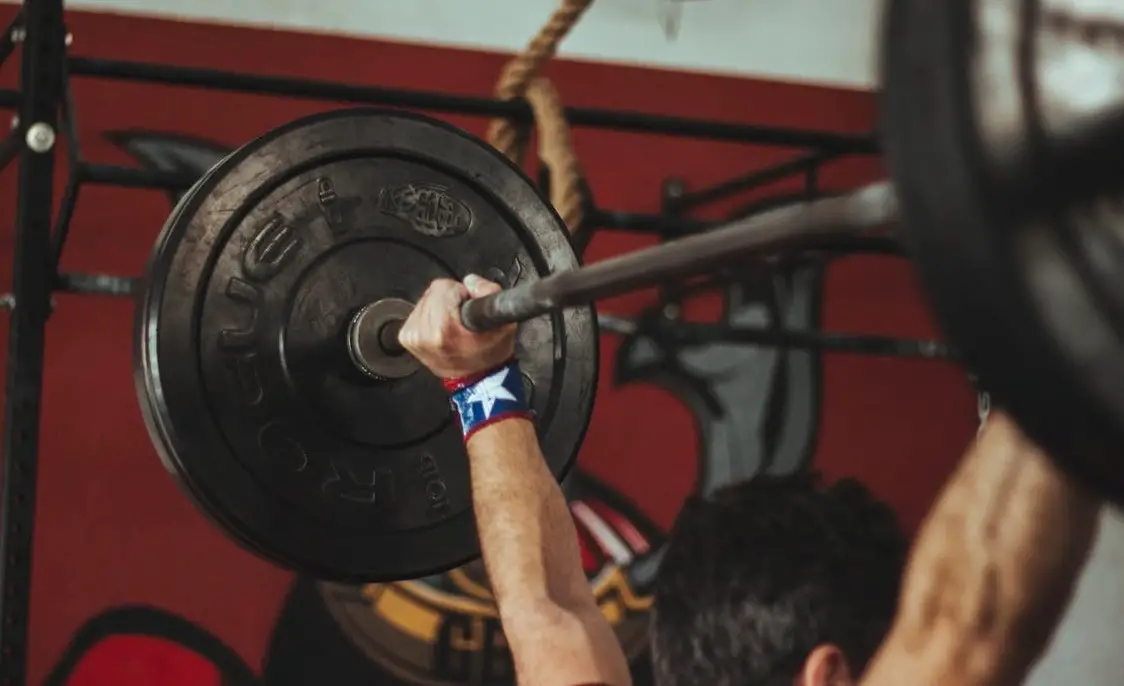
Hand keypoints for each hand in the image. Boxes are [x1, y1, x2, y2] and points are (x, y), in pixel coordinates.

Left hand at [398, 275, 516, 379]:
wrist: (477, 379)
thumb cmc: (489, 354)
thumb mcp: (504, 323)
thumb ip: (489, 292)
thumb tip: (469, 281)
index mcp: (443, 330)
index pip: (444, 287)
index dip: (461, 293)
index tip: (467, 309)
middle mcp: (422, 334)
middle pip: (433, 292)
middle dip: (449, 300)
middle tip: (461, 319)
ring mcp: (412, 337)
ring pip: (424, 300)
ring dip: (439, 308)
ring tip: (452, 326)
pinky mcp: (406, 338)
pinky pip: (417, 311)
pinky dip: (429, 316)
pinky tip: (441, 330)